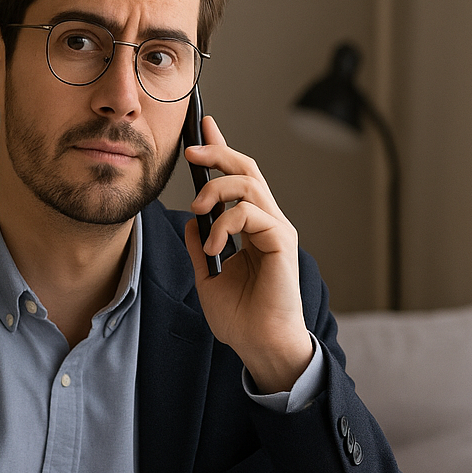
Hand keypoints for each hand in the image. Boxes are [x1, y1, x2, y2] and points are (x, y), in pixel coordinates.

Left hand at [185, 116, 314, 392]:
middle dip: (218, 152)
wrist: (260, 345)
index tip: (204, 127)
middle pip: (246, 169)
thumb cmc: (241, 318)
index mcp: (251, 227)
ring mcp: (276, 229)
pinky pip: (250, 212)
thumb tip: (190, 220)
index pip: (237, 179)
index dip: (222, 150)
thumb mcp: (207, 277)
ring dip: (216, 188)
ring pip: (249, 183)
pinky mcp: (281, 241)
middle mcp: (267, 222)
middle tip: (191, 151)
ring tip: (197, 208)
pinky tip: (213, 246)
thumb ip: (200, 246)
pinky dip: (224, 223)